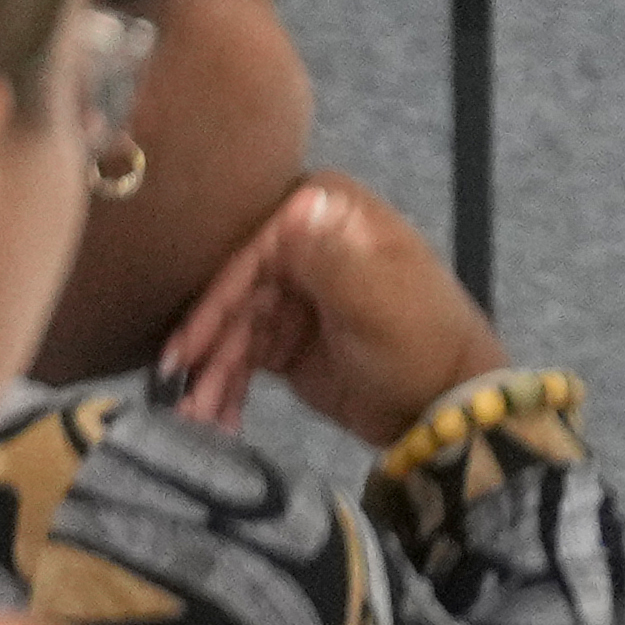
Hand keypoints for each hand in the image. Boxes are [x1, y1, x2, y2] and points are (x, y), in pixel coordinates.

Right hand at [160, 175, 509, 449]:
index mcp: (335, 218)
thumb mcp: (377, 300)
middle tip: (177, 384)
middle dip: (208, 343)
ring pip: (234, 331)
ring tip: (195, 418)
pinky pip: (241, 361)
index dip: (222, 294)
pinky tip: (215, 420)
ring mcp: (295, 296)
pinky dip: (226, 389)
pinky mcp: (286, 343)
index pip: (257, 247)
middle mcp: (308, 247)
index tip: (194, 339)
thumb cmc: (421, 344)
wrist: (447, 410)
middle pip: (237, 291)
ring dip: (212, 374)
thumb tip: (297, 203)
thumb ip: (330, 258)